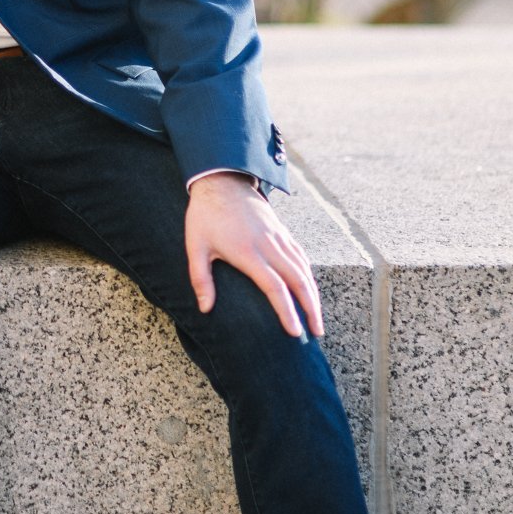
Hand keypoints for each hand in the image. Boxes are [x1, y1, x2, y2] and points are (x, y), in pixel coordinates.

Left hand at [184, 172, 322, 339]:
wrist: (221, 180)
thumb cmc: (205, 216)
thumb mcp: (195, 246)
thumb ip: (200, 279)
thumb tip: (205, 309)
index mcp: (248, 252)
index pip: (275, 288)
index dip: (287, 311)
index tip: (295, 332)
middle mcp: (269, 245)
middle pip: (299, 281)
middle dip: (311, 309)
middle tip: (317, 332)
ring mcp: (278, 237)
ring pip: (304, 269)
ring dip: (313, 294)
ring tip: (317, 316)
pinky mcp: (282, 231)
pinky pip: (301, 256)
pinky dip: (309, 274)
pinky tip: (310, 288)